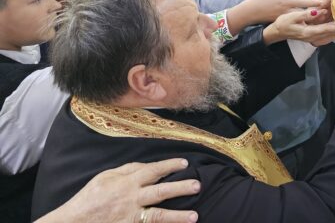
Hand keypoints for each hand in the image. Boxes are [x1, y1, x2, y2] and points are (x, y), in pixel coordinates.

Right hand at [37, 158, 198, 222]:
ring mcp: (130, 217)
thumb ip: (128, 169)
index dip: (170, 166)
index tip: (185, 164)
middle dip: (180, 188)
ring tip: (194, 216)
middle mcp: (131, 200)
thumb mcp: (106, 176)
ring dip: (177, 216)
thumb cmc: (89, 198)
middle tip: (198, 185)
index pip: (153, 171)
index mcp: (126, 183)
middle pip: (160, 192)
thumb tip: (147, 165)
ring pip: (158, 216)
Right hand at [242, 0, 323, 29]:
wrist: (251, 13)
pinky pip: (302, 20)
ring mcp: (289, 16)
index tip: (330, 0)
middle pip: (309, 9)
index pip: (306, 1)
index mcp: (286, 0)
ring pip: (307, 16)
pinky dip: (311, 19)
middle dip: (323, 8)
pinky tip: (320, 18)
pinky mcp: (287, 20)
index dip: (318, 0)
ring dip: (319, 14)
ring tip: (331, 13)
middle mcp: (289, 9)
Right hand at [265, 8, 334, 45]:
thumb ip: (305, 14)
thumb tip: (317, 11)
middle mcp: (313, 36)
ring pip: (330, 32)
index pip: (326, 29)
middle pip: (331, 31)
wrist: (277, 32)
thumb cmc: (283, 23)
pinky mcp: (314, 34)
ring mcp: (314, 36)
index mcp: (308, 32)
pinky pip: (326, 30)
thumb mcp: (292, 17)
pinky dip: (333, 26)